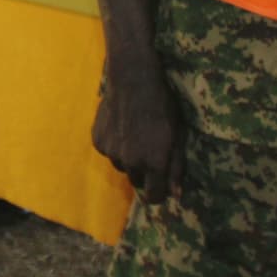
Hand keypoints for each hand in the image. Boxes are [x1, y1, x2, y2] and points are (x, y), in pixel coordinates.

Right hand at [92, 61, 183, 204]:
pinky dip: (114, 145)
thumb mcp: (178, 136)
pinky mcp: (97, 141)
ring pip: (121, 165)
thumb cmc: (163, 107)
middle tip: (150, 151)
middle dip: (144, 172)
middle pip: (136, 181)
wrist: (133, 81)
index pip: (154, 195)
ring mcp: (111, 152)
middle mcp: (130, 162)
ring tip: (135, 135)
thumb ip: (177, 168)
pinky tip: (121, 127)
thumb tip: (176, 195)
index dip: (159, 193)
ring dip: (128, 158)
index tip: (161, 187)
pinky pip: (108, 151)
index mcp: (154, 163)